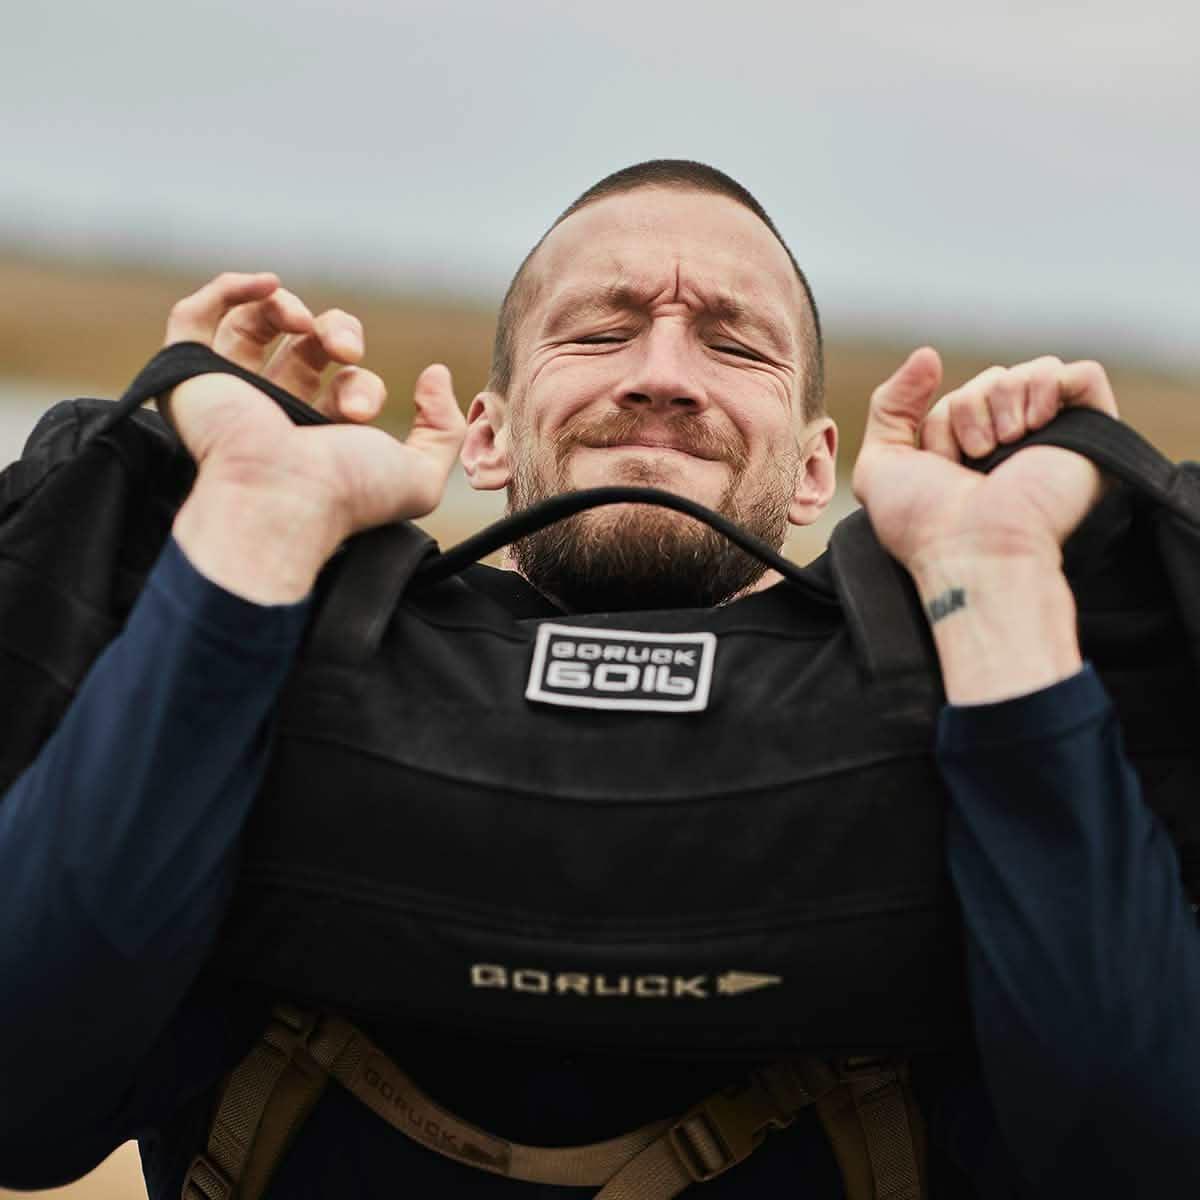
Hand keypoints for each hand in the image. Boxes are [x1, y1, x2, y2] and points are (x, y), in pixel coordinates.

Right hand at [164, 272, 465, 600]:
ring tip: (307, 322)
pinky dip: (229, 288)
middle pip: (306, 348)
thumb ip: (444, 429)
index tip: (365, 408)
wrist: (282, 501)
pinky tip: (267, 284)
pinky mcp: (188, 374)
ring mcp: (229, 392)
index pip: (346, 386)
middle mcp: (273, 412)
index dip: (366, 383)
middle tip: (346, 350)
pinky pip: (193, 318)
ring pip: (254, 326)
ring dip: (290, 307)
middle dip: (338, 332)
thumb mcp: (420, 476)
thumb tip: (434, 376)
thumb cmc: (346, 495)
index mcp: (318, 436)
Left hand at [853, 349, 1118, 576]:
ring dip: (1000, 403)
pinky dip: (1049, 388)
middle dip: (967, 409)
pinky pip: (1081, 373)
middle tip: (973, 460)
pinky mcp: (1096, 435)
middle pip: (993, 380)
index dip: (940, 423)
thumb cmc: (924, 522)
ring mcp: (1061, 440)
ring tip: (1002, 448)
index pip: (960, 397)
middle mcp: (1023, 447)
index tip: (941, 466)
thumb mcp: (881, 463)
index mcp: (981, 455)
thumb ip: (891, 406)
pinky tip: (1033, 425)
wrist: (972, 550)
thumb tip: (929, 354)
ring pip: (1032, 371)